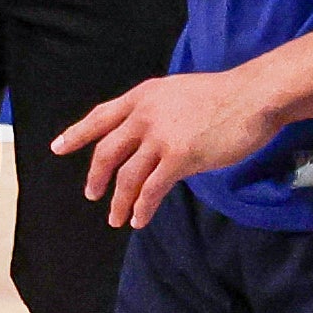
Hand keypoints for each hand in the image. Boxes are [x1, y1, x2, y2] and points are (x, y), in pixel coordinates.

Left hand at [52, 71, 283, 228]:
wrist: (254, 96)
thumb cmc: (223, 96)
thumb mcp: (177, 93)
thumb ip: (156, 113)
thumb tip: (146, 141)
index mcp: (142, 97)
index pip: (100, 116)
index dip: (78, 134)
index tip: (58, 148)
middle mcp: (143, 116)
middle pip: (107, 151)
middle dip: (96, 176)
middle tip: (91, 194)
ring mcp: (160, 137)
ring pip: (127, 175)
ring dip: (119, 200)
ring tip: (116, 218)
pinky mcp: (179, 157)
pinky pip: (152, 189)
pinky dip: (142, 207)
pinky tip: (139, 219)